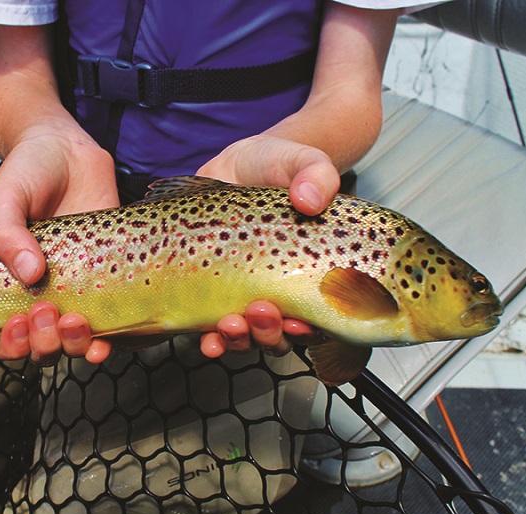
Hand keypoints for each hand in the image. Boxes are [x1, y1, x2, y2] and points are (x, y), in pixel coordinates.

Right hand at [0, 123, 118, 362]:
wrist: (66, 148)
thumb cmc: (28, 172)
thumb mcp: (4, 198)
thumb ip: (6, 234)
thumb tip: (29, 273)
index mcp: (12, 283)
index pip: (9, 334)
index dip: (11, 342)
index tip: (18, 323)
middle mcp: (47, 293)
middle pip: (44, 345)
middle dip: (44, 342)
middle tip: (47, 314)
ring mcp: (82, 287)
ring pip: (77, 340)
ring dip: (76, 344)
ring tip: (77, 324)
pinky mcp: (113, 275)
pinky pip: (114, 318)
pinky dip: (112, 336)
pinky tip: (109, 338)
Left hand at [193, 134, 338, 355]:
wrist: (236, 165)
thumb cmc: (279, 166)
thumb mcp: (302, 160)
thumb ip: (316, 173)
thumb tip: (311, 198)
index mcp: (312, 273)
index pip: (321, 319)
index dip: (311, 331)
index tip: (299, 322)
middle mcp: (281, 291)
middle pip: (281, 335)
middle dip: (269, 334)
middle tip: (261, 312)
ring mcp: (244, 293)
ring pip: (247, 336)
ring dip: (239, 339)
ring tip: (230, 324)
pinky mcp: (212, 290)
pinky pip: (211, 326)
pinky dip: (209, 340)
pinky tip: (205, 341)